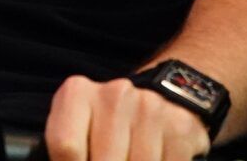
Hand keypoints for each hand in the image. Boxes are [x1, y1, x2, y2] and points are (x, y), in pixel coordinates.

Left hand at [42, 75, 211, 160]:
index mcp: (78, 93)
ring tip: (128, 159)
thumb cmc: (108, 120)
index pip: (66, 147)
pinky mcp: (180, 129)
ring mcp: (150, 111)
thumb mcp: (78, 125)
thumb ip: (68, 148)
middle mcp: (115, 96)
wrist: (165, 98)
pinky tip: (153, 159)